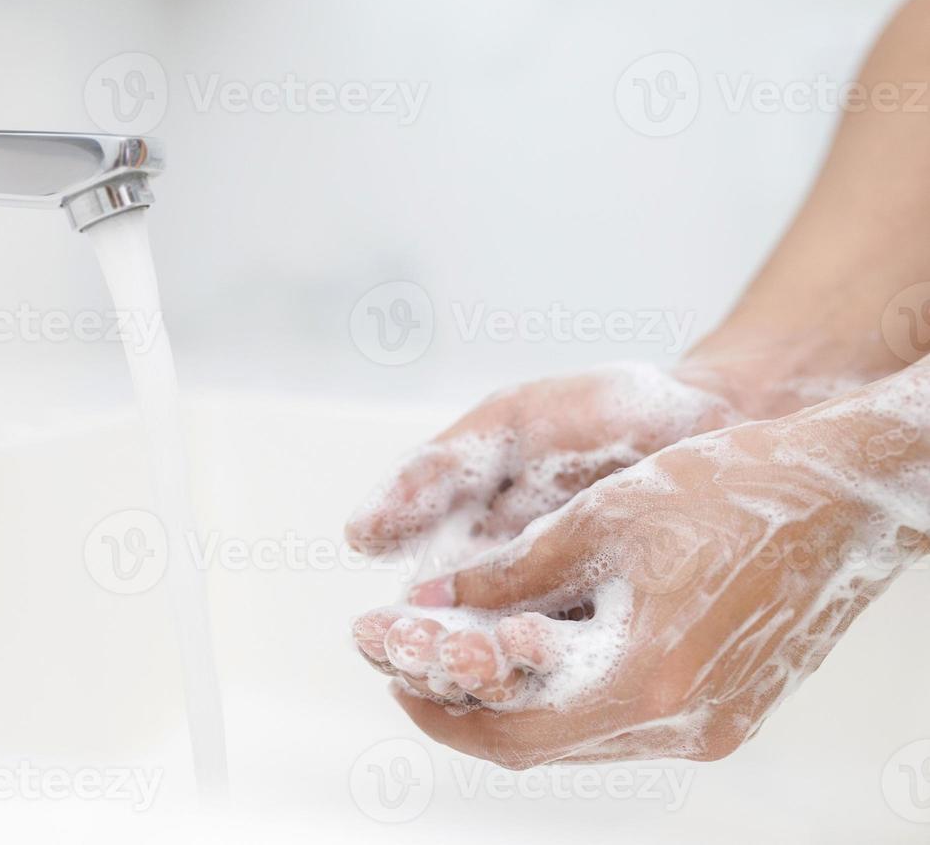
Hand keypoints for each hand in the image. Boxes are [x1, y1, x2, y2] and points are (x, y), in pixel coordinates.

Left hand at [355, 367, 929, 768]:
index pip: (513, 734)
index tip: (396, 677)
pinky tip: (545, 653)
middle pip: (546, 747)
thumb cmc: (730, 490)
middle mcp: (684, 724)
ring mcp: (714, 726)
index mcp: (647, 679)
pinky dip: (574, 698)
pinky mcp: (731, 713)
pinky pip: (629, 726)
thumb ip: (506, 572)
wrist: (842, 495)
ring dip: (521, 705)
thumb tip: (428, 599)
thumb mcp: (600, 518)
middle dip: (471, 710)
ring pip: (586, 740)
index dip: (443, 712)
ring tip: (469, 657)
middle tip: (418, 670)